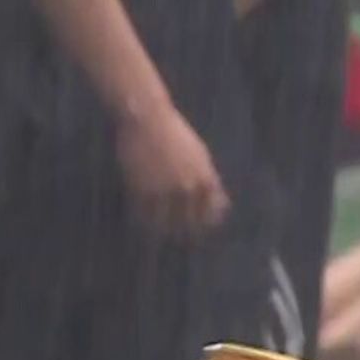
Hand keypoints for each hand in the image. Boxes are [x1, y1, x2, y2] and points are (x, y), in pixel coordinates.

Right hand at [116, 108, 231, 237]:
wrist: (148, 119)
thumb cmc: (175, 132)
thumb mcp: (199, 154)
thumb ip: (208, 178)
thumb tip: (217, 201)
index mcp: (205, 178)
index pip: (210, 212)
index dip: (206, 225)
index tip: (200, 232)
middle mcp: (188, 188)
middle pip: (189, 223)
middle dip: (185, 234)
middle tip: (179, 240)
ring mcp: (165, 190)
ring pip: (165, 223)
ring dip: (162, 231)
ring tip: (158, 236)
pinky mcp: (144, 190)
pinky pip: (144, 214)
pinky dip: (143, 221)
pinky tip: (142, 223)